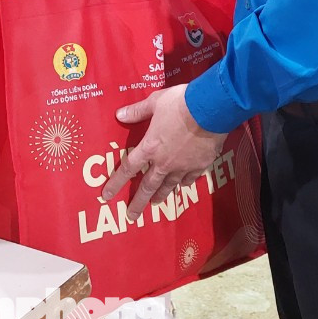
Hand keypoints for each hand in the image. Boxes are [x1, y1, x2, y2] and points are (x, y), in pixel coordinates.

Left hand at [100, 85, 226, 221]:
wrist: (211, 109)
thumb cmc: (180, 103)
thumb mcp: (155, 102)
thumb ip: (137, 111)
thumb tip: (119, 115)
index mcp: (150, 147)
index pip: (128, 168)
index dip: (116, 183)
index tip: (106, 196)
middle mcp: (164, 162)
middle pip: (148, 186)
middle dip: (138, 202)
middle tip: (131, 216)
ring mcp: (183, 167)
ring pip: (169, 186)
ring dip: (160, 196)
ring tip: (155, 203)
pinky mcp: (200, 166)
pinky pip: (189, 180)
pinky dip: (183, 184)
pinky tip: (182, 186)